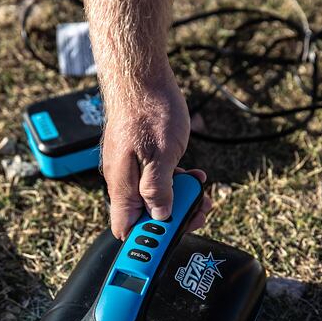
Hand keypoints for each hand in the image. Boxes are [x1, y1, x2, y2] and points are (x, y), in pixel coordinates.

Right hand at [101, 65, 211, 239]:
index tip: (169, 243)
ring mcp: (129, 170)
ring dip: (178, 198)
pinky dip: (174, 181)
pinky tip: (191, 173)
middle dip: (172, 218)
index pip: (126, 229)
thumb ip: (159, 190)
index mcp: (122, 184)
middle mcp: (122, 181)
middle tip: (197, 209)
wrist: (140, 77)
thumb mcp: (162, 155)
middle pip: (144, 217)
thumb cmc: (148, 110)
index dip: (146, 243)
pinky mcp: (138, 159)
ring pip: (152, 198)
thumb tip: (160, 216)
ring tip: (199, 190)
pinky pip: (155, 180)